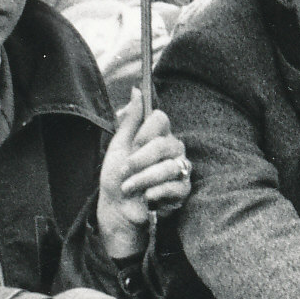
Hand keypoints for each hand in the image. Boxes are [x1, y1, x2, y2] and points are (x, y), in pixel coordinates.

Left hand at [97, 90, 191, 260]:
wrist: (117, 208)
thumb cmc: (117, 177)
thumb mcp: (119, 145)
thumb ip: (130, 119)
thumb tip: (136, 90)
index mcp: (157, 136)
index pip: (161, 119)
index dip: (146, 131)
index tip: (134, 143)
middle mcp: (172, 149)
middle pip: (165, 144)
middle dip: (139, 160)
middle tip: (124, 171)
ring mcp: (179, 169)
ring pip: (169, 167)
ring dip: (142, 179)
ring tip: (128, 188)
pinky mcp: (182, 190)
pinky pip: (175, 186)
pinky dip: (156, 192)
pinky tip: (146, 198)